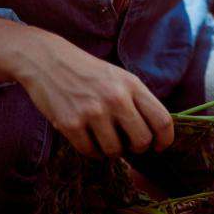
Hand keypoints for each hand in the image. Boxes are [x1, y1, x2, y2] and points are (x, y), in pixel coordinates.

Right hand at [15, 33, 174, 158]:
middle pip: (142, 140)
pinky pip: (90, 152)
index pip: (162, 120)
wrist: (48, 61)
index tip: (159, 146)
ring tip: (107, 140)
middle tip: (129, 144)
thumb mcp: (120, 78)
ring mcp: (93, 112)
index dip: (165, 139)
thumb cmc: (89, 72)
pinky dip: (93, 152)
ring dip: (113, 151)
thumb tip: (153, 134)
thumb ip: (137, 101)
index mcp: (132, 85)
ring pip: (115, 151)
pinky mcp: (70, 124)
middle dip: (138, 148)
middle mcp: (116, 99)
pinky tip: (90, 140)